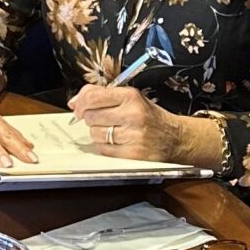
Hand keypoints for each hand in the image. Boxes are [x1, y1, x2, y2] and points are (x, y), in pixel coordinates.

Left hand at [66, 85, 219, 167]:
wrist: (175, 138)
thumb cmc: (149, 117)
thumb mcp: (131, 98)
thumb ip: (103, 95)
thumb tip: (75, 102)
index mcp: (131, 96)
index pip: (94, 96)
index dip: (81, 102)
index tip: (78, 107)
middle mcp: (132, 115)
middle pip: (91, 116)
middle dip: (91, 119)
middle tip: (102, 119)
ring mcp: (133, 136)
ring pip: (95, 134)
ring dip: (98, 133)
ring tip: (113, 131)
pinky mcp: (132, 154)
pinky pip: (104, 150)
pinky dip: (105, 147)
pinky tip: (117, 142)